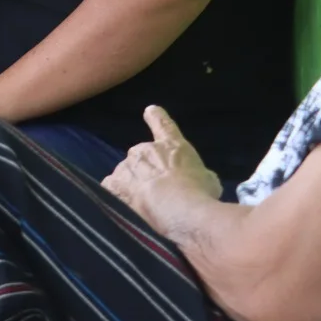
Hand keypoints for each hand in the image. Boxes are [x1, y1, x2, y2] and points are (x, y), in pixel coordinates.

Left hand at [102, 106, 220, 222]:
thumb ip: (196, 174)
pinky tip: (126, 207)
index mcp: (172, 145)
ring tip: (145, 205)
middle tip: (159, 193)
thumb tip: (194, 179)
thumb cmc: (200, 192)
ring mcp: (126, 166)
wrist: (179, 209)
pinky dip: (117, 196)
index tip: (150, 111)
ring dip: (132, 185)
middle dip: (147, 172)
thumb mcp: (208, 179)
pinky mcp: (113, 185)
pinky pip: (111, 188)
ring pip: (125, 174)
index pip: (163, 124)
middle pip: (141, 157)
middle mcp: (144, 150)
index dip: (156, 117)